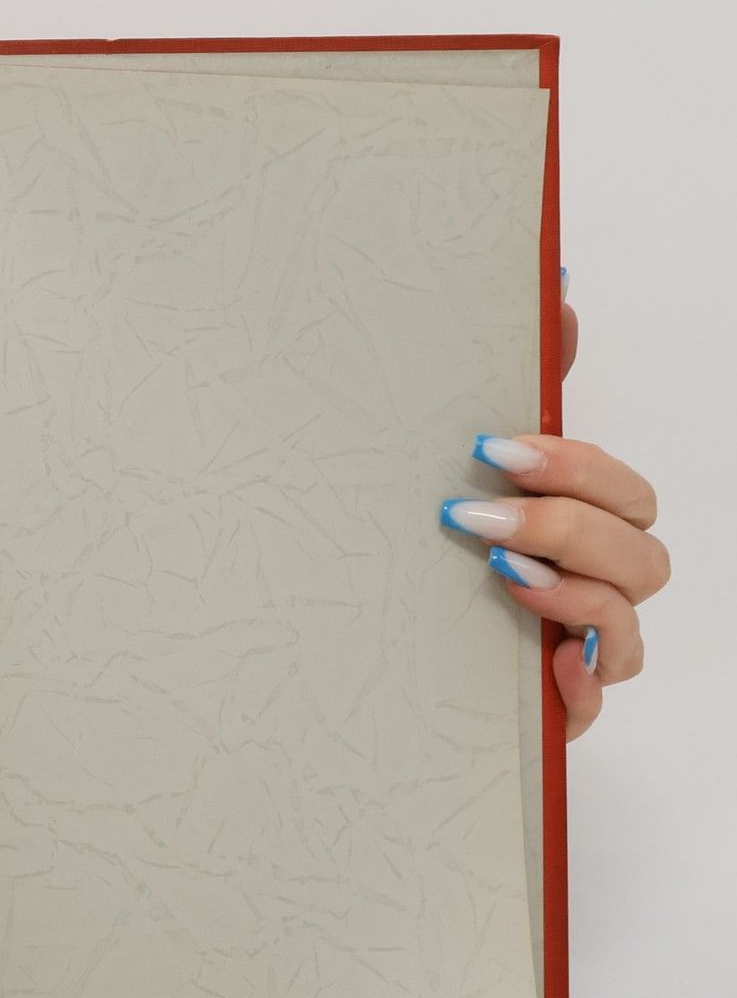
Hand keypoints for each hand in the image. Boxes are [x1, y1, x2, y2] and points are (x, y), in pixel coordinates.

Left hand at [440, 285, 668, 738]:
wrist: (356, 655)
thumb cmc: (423, 554)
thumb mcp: (455, 472)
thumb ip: (515, 385)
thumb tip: (558, 289)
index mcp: (574, 529)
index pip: (625, 493)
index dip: (575, 466)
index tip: (493, 450)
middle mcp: (588, 587)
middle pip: (641, 556)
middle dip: (566, 525)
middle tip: (476, 516)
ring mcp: (575, 649)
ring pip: (628, 626)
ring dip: (573, 594)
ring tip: (502, 573)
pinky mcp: (550, 708)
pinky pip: (592, 704)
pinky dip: (581, 683)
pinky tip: (549, 662)